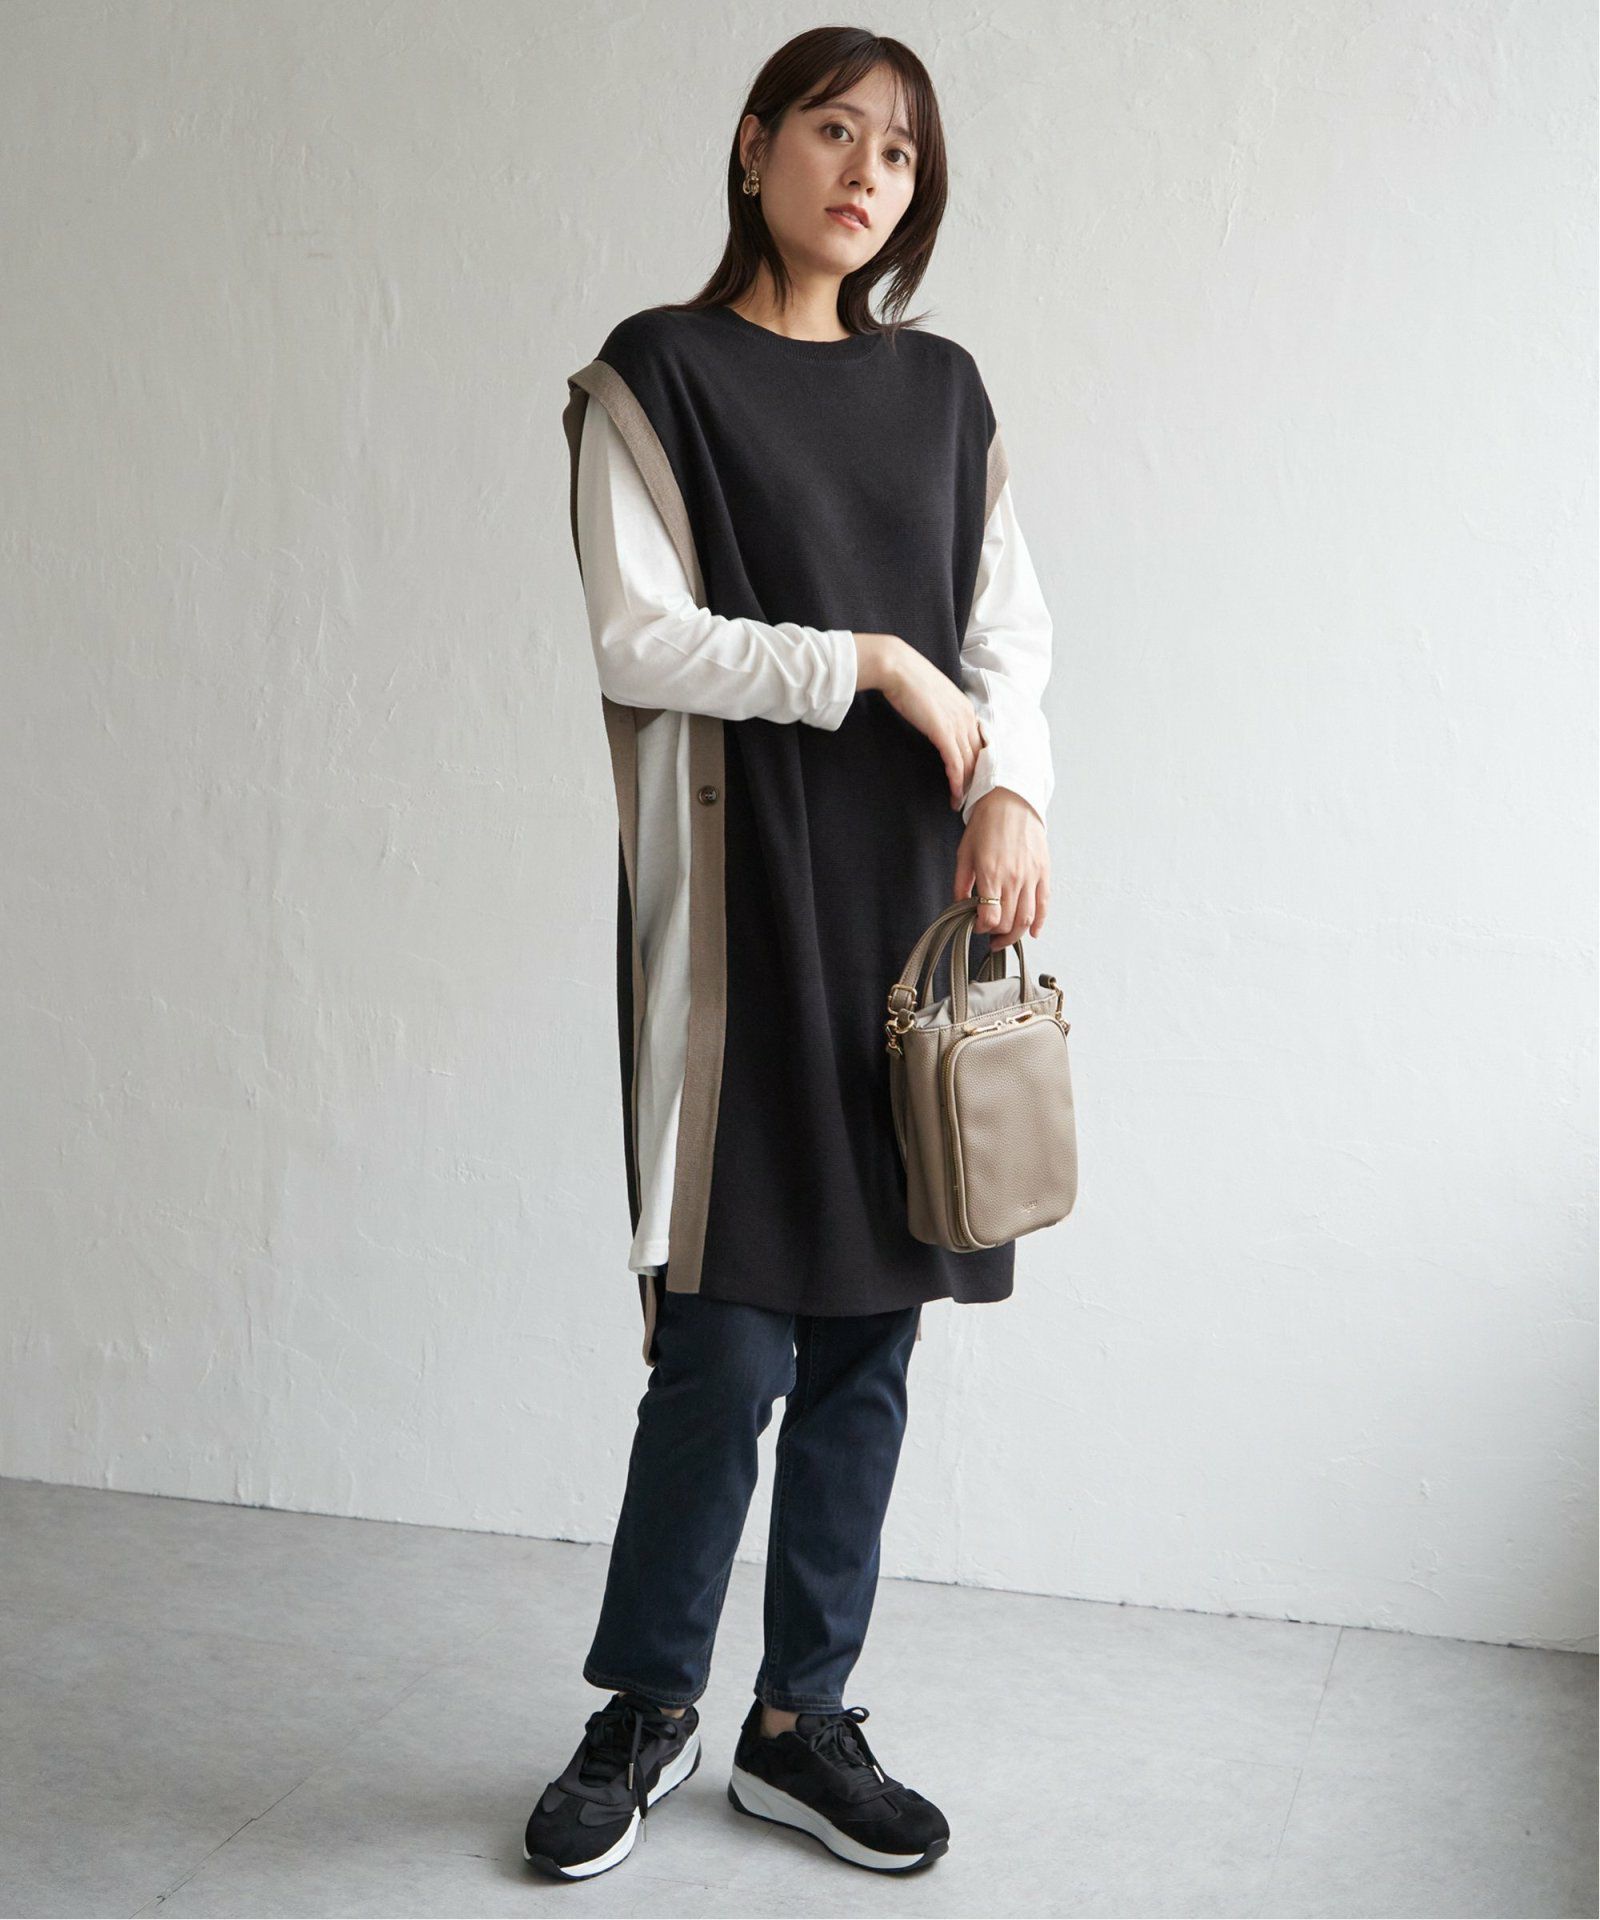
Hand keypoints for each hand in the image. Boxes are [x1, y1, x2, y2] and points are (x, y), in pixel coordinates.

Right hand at [853, 632, 983, 811]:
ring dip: (966, 786)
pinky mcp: (943, 732)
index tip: (972, 780)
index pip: (978, 742)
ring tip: (959, 803)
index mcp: (966, 708)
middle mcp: (966, 716)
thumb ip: (939, 712)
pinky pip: (955, 762)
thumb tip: (936, 723)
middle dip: (975, 779)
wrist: (897, 666)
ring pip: (969, 762)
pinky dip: (957, 780)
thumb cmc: (908, 679)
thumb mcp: (931, 697)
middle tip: (970, 798)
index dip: (977, 763)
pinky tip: (955, 793)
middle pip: (978, 755)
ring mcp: (957, 724)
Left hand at [954, 788, 1048, 944]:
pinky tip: (1031, 932)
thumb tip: (959, 907)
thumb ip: (961, 884)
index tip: (975, 926)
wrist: (1011, 800)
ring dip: (1015, 934)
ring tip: (1005, 938)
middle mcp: (1013, 878)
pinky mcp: (1043, 872)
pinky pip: (1044, 904)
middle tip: (988, 936)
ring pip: (1027, 918)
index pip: (990, 918)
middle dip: (996, 935)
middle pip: (1008, 922)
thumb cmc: (986, 823)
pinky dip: (1039, 922)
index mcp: (991, 874)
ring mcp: (1031, 876)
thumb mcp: (964, 853)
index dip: (980, 928)